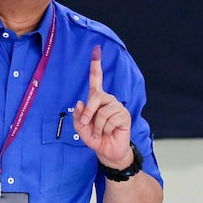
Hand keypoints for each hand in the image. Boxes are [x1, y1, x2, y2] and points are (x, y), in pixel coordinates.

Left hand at [73, 45, 132, 168]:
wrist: (108, 152)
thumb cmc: (95, 138)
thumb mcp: (81, 130)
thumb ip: (78, 117)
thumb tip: (79, 103)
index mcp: (96, 100)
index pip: (96, 80)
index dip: (96, 65)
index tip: (96, 49)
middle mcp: (108, 100)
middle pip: (96, 96)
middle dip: (88, 112)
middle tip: (87, 124)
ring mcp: (117, 107)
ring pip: (102, 112)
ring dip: (97, 126)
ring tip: (101, 132)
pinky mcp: (124, 116)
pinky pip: (110, 120)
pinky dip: (105, 130)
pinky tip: (109, 133)